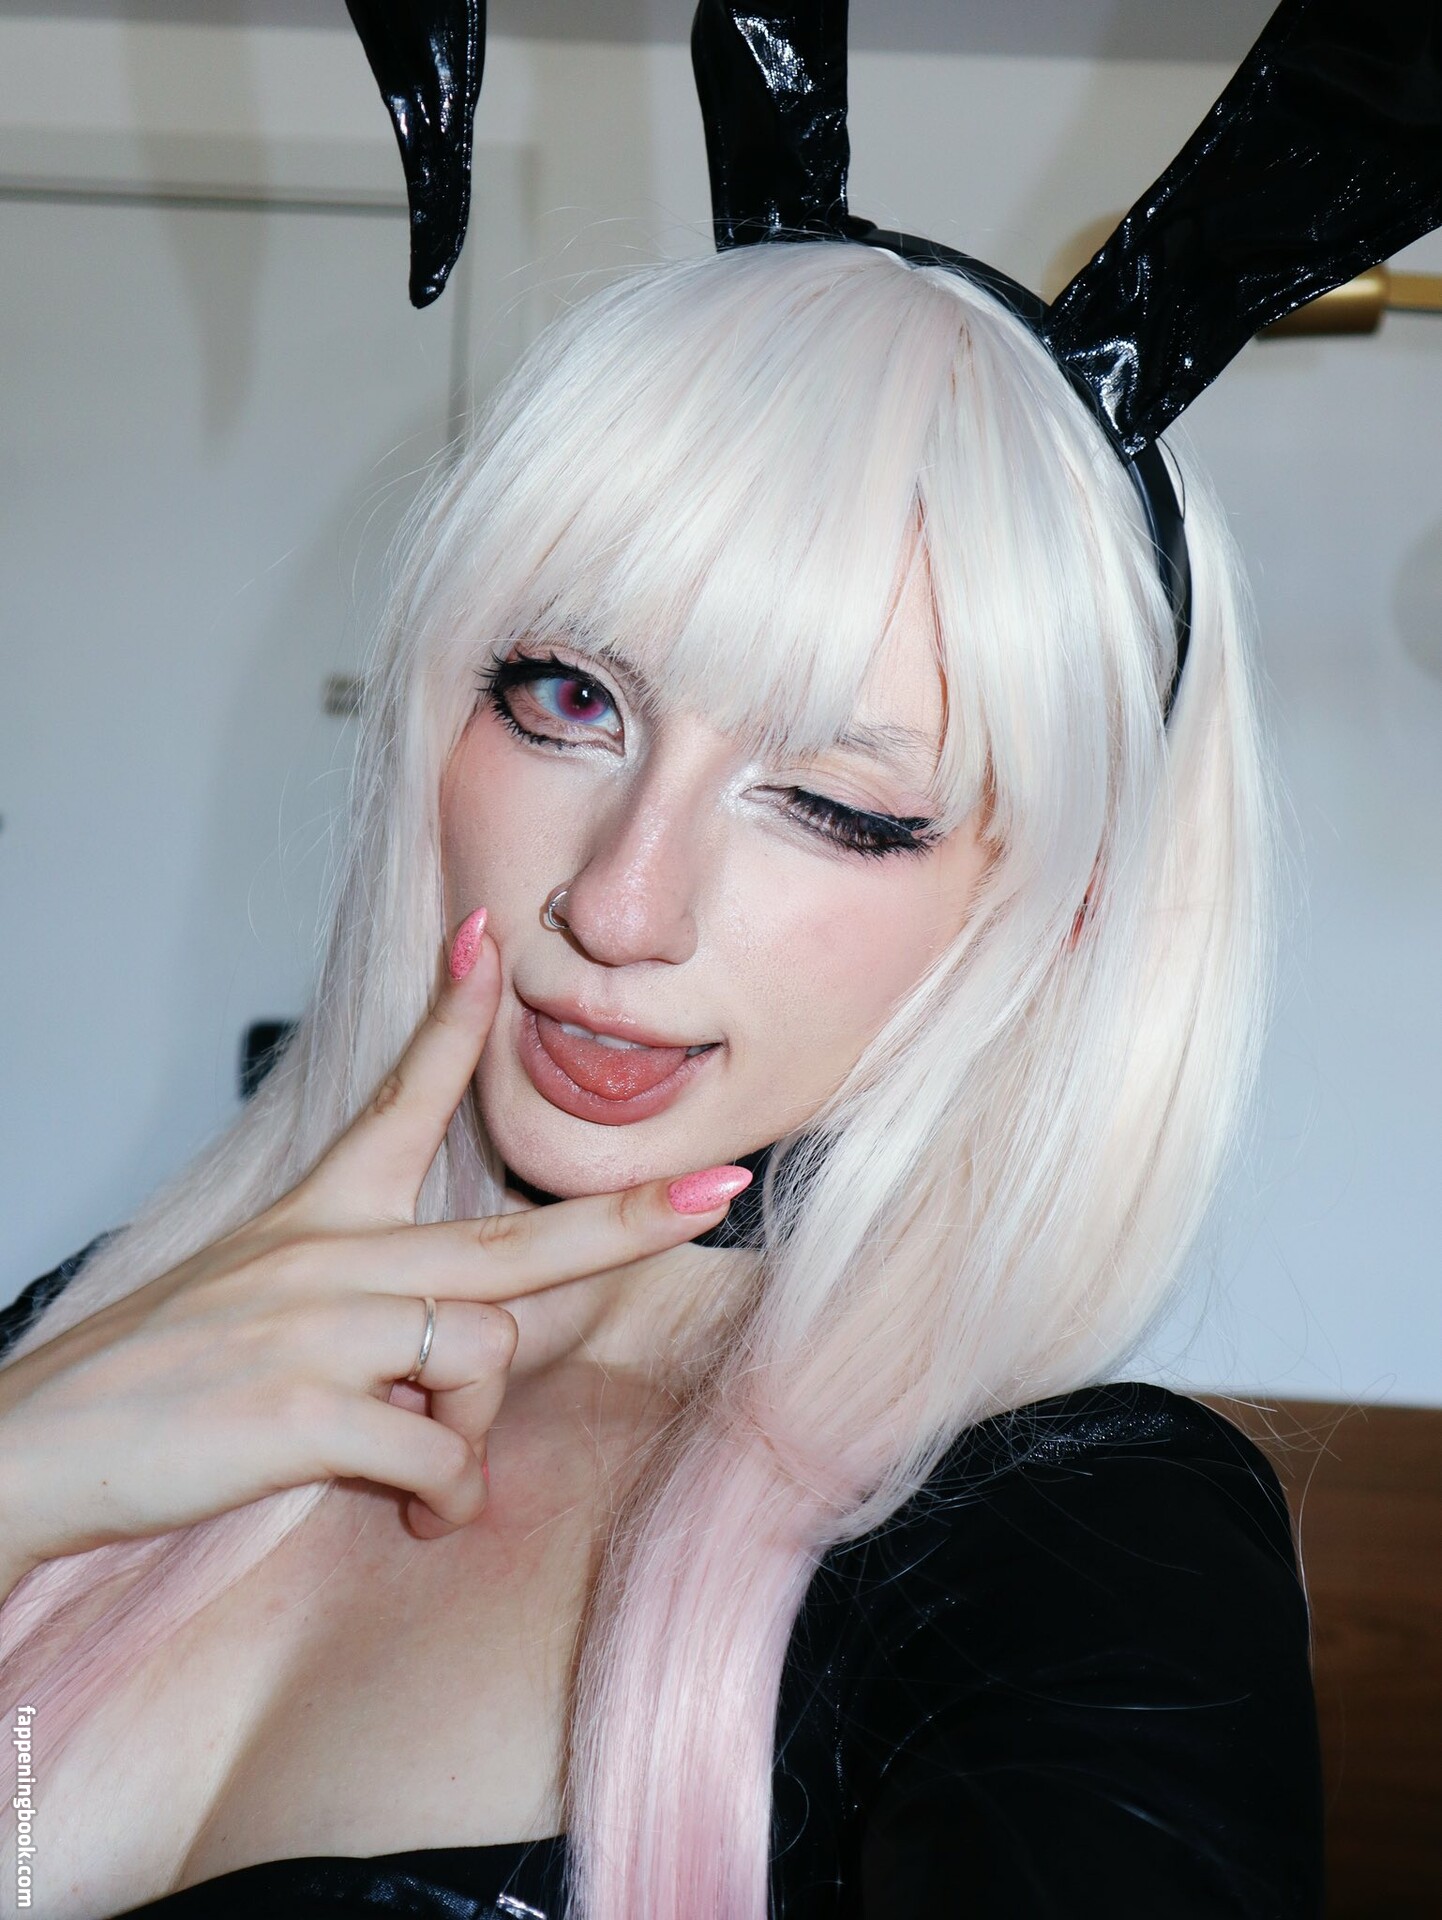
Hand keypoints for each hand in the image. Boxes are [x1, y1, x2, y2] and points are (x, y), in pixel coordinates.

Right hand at [0, 908, 751, 1588]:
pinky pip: (440, 1450)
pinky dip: (442, 1493)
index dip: (452, 1023)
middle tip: (723, 1189)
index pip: (398, 1099)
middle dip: (628, 1218)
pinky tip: (408, 1510)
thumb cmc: (157, 1380)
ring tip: (429, 1479)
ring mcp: (323, 1325)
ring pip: (485, 1352)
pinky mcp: (308, 1407)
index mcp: (317, 1217)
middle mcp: (331, 1254)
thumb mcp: (255, 1298)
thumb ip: (368, 1309)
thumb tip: (457, 1361)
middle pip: (516, 1233)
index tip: (485, 941)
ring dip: (476, 1428)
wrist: (37, 1444)